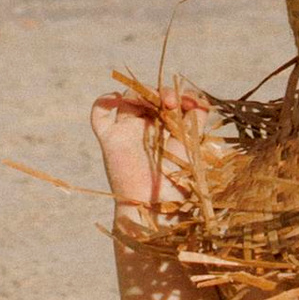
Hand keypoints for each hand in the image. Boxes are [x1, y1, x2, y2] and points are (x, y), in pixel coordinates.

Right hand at [91, 86, 207, 211]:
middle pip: (147, 95)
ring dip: (140, 92)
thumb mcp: (191, 148)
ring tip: (156, 100)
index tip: (189, 102)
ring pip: (126, 99)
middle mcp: (143, 127)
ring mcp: (126, 132)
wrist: (157, 207)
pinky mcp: (110, 140)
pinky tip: (114, 96)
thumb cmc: (177, 183)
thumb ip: (196, 123)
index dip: (179, 95)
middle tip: (172, 102)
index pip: (168, 100)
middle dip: (161, 92)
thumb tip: (200, 100)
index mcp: (164, 128)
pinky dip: (103, 101)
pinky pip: (99, 116)